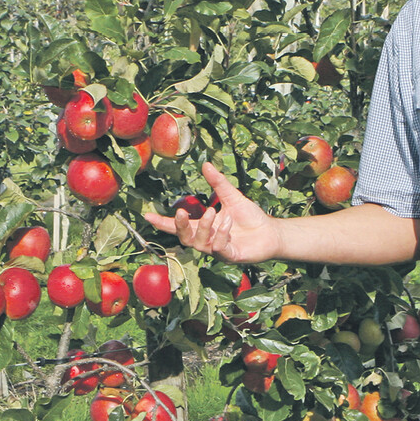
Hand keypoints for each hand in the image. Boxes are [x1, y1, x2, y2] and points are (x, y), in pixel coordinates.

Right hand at [143, 162, 280, 264]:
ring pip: (199, 243)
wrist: (271, 232)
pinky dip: (221, 235)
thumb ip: (218, 183)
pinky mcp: (230, 256)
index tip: (147, 216)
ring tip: (213, 212)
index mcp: (203, 226)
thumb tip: (206, 164)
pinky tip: (228, 222)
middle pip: (184, 238)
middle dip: (178, 226)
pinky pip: (219, 248)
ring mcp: (217, 250)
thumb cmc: (250, 217)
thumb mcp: (231, 196)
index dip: (163, 223)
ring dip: (204, 227)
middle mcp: (207, 240)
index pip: (178, 226)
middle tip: (180, 213)